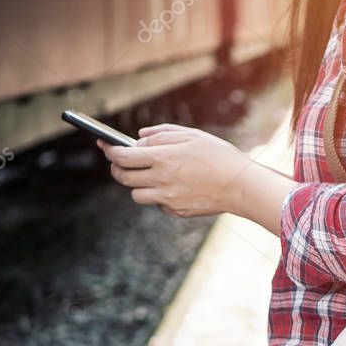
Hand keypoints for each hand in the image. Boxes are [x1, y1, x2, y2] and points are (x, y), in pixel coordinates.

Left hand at [98, 124, 252, 216]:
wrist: (241, 186)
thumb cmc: (219, 156)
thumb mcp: (192, 136)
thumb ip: (162, 134)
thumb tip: (139, 138)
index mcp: (162, 157)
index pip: (123, 156)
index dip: (109, 150)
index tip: (105, 145)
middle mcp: (161, 180)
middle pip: (123, 177)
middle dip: (117, 169)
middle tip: (121, 163)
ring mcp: (167, 198)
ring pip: (136, 194)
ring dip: (137, 184)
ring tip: (151, 175)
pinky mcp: (177, 211)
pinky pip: (157, 204)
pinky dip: (159, 196)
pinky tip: (174, 187)